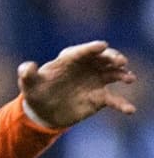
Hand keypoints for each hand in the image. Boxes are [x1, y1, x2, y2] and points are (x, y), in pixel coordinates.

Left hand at [18, 42, 135, 128]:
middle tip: (120, 61)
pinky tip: (130, 109)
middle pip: (103, 59)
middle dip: (112, 58)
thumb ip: (27, 73)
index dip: (92, 48)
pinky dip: (122, 104)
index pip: (83, 51)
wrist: (43, 110)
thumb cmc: (37, 92)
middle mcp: (87, 66)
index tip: (102, 46)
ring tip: (128, 78)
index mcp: (70, 58)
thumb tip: (26, 67)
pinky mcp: (99, 98)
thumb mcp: (29, 83)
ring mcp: (95, 81)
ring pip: (112, 75)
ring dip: (122, 75)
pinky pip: (113, 100)